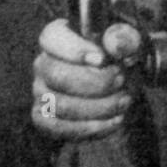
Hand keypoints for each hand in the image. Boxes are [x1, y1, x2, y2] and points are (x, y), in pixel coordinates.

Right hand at [31, 19, 143, 140]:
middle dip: (95, 82)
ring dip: (100, 107)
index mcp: (57, 38)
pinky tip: (115, 120)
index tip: (102, 58)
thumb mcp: (126, 48)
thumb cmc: (117, 63)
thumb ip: (125, 41)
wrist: (115, 91)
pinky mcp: (43, 119)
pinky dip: (92, 127)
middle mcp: (43, 64)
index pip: (52, 38)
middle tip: (120, 80)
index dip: (75, 49)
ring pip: (62, 105)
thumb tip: (119, 44)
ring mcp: (40, 93)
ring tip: (124, 101)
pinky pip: (61, 128)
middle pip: (57, 75)